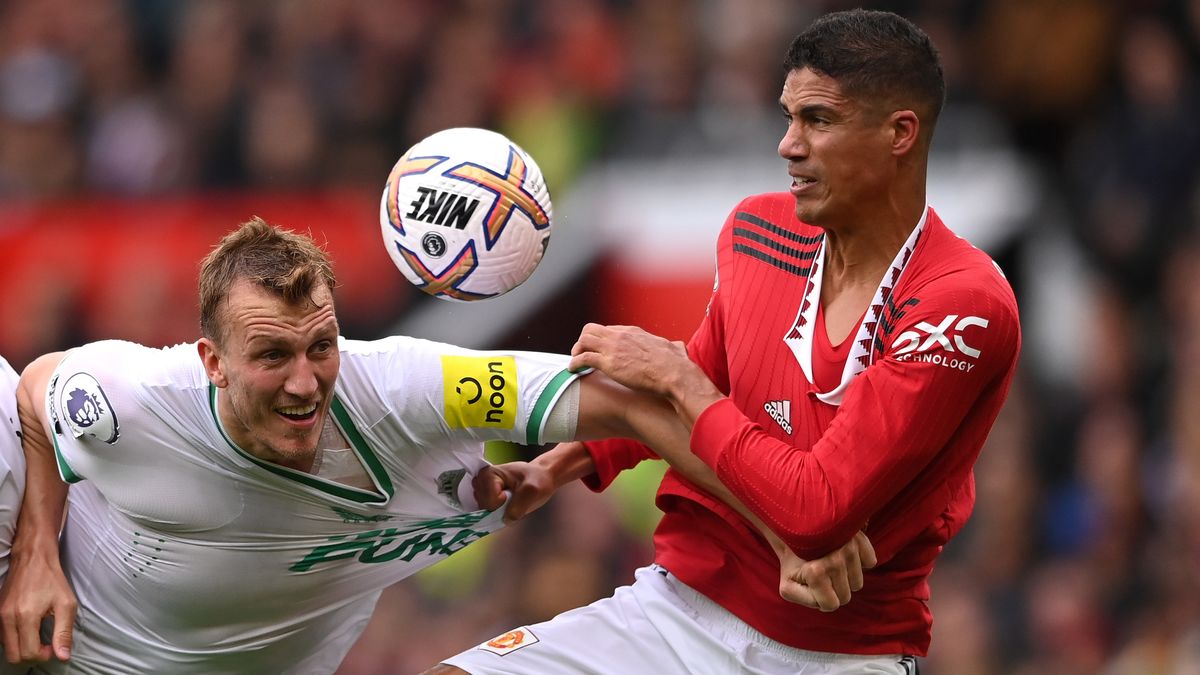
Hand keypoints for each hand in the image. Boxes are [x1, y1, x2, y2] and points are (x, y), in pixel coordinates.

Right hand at [0, 549, 75, 662]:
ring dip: (23, 648)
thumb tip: (63, 656)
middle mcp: (8, 617)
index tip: (53, 647)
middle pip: (14, 656)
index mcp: (26, 616)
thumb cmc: (51, 579)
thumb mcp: (66, 604)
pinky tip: (29, 630)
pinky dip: (16, 639)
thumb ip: (64, 632)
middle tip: (46, 646)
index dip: (44, 655)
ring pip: (7, 648)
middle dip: (31, 656)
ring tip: (39, 637)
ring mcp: (0, 615)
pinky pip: (3, 637)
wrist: (33, 559)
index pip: (29, 652)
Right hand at [472, 461, 556, 522]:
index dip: (504, 503)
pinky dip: (499, 513)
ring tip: (513, 498)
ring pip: (485, 512)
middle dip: (501, 508)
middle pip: (485, 508)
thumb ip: (519, 506)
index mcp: (488, 474)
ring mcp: (482, 491)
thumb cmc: (537, 480)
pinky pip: (488, 515)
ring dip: (500, 510)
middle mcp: (480, 481)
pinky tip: (508, 503)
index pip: (489, 501)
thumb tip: (506, 520)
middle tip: (516, 496)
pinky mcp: (485, 499)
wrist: (541, 478)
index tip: (517, 493)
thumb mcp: (532, 491)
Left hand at [569, 324, 696, 398]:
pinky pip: (583, 357)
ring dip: (576, 350)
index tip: (599, 350)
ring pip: (583, 340)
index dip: (601, 340)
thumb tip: (678, 347)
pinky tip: (573, 370)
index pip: (609, 330)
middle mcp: (620, 336)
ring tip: (575, 361)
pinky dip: (575, 363)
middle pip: (591, 329)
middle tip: (581, 353)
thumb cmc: (676, 365)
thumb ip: (673, 347)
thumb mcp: (675, 348)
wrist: (673, 373)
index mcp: (633, 332)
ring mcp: (613, 348)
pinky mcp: (608, 362)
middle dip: (583, 341)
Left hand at [776, 531, 876, 611]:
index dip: (821, 600)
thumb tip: (830, 603)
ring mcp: (849, 546)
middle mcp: (835, 559)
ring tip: (828, 564)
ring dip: (845, 578)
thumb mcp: (789, 587)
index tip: (810, 585)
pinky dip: (860, 562)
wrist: (794, 535)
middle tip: (818, 574)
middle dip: (833, 590)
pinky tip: (842, 554)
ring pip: (857, 583)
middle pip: (846, 596)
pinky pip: (870, 562)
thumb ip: (807, 600)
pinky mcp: (859, 537)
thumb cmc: (792, 565)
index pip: (833, 605)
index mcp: (816, 572)